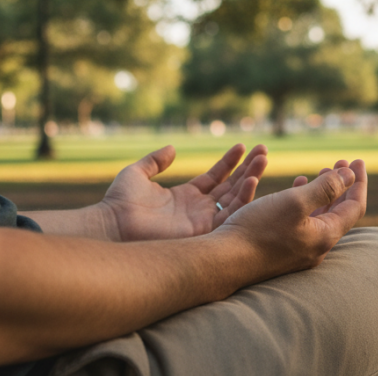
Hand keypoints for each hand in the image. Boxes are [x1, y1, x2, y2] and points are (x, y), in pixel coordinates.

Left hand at [99, 144, 267, 240]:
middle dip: (248, 168)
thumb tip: (171, 148)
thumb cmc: (120, 203)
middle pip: (231, 186)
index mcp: (186, 197)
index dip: (229, 162)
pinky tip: (252, 180)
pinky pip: (230, 214)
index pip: (215, 177)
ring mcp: (203, 221)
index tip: (242, 146)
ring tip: (263, 158)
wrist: (114, 224)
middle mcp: (198, 210)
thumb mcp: (137, 174)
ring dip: (251, 178)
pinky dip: (243, 198)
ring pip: (236, 198)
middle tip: (263, 150)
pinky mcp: (204, 231)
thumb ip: (155, 161)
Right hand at [220, 159, 366, 278]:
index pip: (354, 206)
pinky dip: (305, 203)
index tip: (358, 160)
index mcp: (325, 236)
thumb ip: (325, 188)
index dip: (358, 182)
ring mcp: (300, 251)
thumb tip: (350, 176)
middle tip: (340, 163)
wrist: (225, 260)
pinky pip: (303, 223)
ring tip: (319, 173)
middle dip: (342, 186)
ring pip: (320, 217)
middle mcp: (316, 247)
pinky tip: (294, 191)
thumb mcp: (295, 202)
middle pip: (339, 213)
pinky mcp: (283, 251)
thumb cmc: (259, 229)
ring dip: (323, 193)